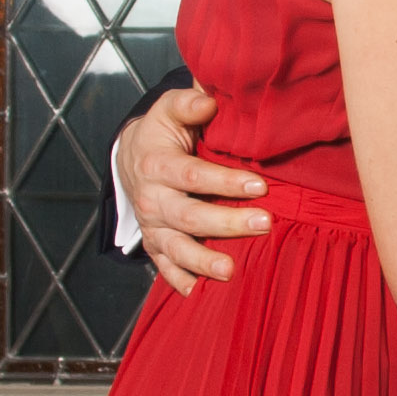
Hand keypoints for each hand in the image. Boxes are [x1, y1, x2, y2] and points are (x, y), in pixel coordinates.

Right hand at [118, 88, 270, 297]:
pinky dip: (179, 281)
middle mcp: (152, 199)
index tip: (260, 186)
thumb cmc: (163, 132)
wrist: (131, 157)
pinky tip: (198, 293)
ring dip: (203, 261)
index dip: (225, 182)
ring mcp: (152, 226)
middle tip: (265, 224)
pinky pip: (164, 267)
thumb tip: (208, 102)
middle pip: (189, 216)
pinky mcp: (154, 244)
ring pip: (176, 248)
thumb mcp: (168, 109)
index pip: (192, 175)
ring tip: (231, 270)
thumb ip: (187, 103)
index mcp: (156, 164)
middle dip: (226, 223)